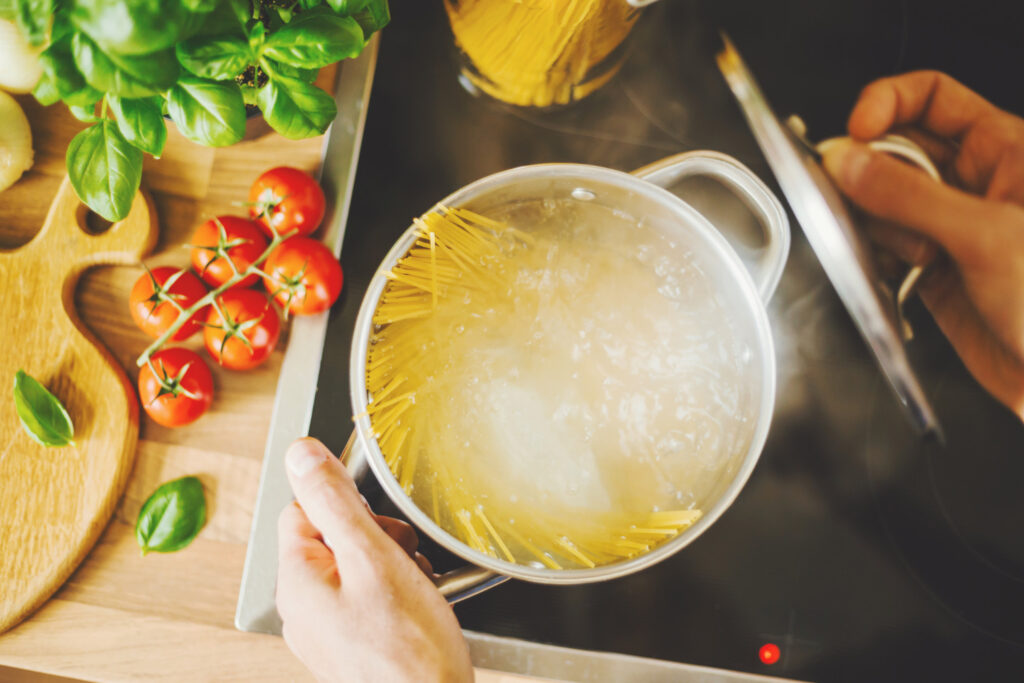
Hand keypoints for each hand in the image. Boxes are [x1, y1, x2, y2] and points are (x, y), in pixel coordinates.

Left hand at [276, 437, 472, 682]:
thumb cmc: (408, 652)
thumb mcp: (373, 558)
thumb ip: (335, 503)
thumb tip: (301, 455)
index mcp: (298, 581)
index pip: (305, 508)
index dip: (347, 505)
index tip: (378, 520)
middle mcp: (305, 608)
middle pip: (335, 537)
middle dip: (378, 536)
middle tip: (404, 557)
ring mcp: (329, 630)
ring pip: (358, 567)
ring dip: (393, 564)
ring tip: (417, 586)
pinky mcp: (355, 645)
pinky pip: (371, 598)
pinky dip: (398, 592)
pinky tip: (419, 605)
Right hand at [821, 71, 1023, 419]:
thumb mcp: (985, 237)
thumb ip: (908, 196)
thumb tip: (848, 163)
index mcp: (1007, 152)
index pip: (932, 98)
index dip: (886, 104)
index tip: (854, 133)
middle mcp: (975, 184)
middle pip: (896, 150)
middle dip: (870, 173)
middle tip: (853, 195)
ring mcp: (950, 227)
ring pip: (882, 202)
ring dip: (874, 224)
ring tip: (902, 252)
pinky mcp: (931, 269)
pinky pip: (882, 247)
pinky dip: (874, 259)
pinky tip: (895, 274)